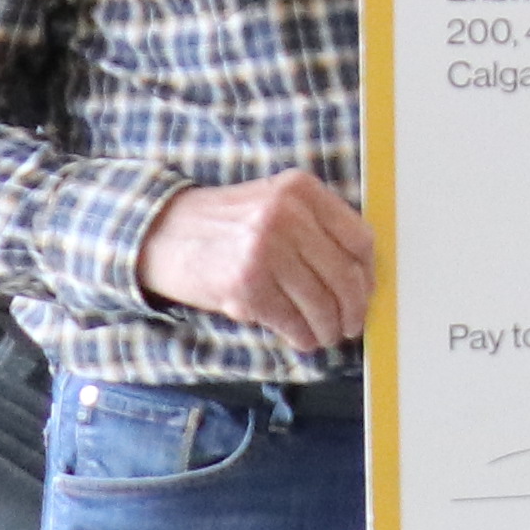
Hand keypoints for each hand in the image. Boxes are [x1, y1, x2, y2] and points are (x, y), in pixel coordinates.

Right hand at [136, 173, 373, 351]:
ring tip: (327, 335)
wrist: (160, 234)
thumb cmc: (225, 225)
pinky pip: (290, 319)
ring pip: (320, 301)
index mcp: (301, 190)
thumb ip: (316, 227)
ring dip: (328, 327)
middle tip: (352, 324)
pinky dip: (302, 335)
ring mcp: (265, 249)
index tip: (367, 291)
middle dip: (353, 308)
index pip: (359, 238)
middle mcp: (287, 215)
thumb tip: (361, 276)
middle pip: (344, 274)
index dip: (369, 273)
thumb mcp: (274, 204)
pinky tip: (302, 339)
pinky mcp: (245, 283)